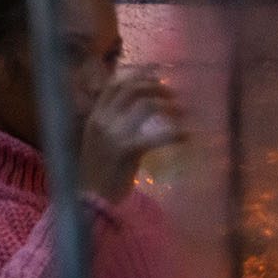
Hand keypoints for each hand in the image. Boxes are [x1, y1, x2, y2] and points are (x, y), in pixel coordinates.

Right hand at [77, 74, 183, 201]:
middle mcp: (101, 121)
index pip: (114, 85)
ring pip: (146, 105)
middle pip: (132, 89)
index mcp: (94, 118)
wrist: (91, 201)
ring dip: (169, 105)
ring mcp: (113, 135)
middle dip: (156, 87)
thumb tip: (136, 110)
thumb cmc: (98, 175)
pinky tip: (186, 137)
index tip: (155, 76)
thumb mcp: (98, 143)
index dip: (137, 76)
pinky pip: (158, 135)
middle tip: (173, 95)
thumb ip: (111, 125)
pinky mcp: (127, 150)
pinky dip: (176, 134)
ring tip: (182, 112)